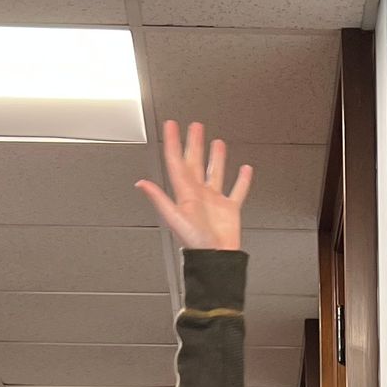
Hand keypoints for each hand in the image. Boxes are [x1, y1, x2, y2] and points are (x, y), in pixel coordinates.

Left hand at [136, 119, 252, 251]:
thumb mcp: (174, 219)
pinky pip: (237, 191)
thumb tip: (141, 184)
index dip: (173, 143)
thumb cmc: (195, 243)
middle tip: (195, 127)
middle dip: (194, 144)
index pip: (177, 163)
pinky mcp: (230, 209)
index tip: (172, 126)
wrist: (216, 260)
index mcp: (186, 194)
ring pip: (215, 173)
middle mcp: (199, 194)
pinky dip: (242, 180)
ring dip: (216, 158)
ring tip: (217, 142)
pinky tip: (245, 169)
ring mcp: (215, 201)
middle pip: (196, 163)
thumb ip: (159, 199)